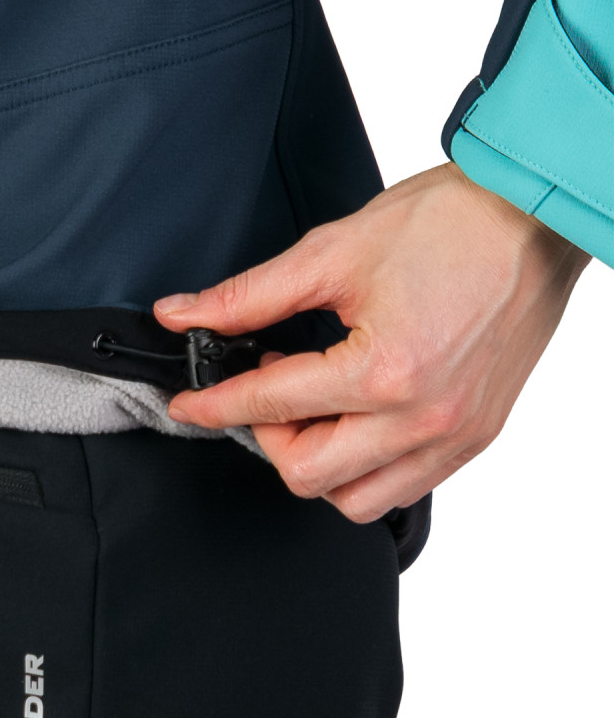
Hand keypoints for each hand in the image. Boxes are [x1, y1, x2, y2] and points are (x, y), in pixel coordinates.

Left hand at [153, 163, 589, 522]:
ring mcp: (454, 436)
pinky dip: (363, 470)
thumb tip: (186, 314)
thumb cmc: (449, 224)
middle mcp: (423, 419)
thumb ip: (248, 296)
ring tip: (310, 412)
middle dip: (266, 436)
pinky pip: (404, 489)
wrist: (531, 218)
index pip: (271, 404)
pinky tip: (355, 425)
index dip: (215, 404)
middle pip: (308, 473)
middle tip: (262, 394)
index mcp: (385, 371)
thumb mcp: (332, 253)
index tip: (190, 403)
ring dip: (315, 463)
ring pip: (355, 499)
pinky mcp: (476, 437)